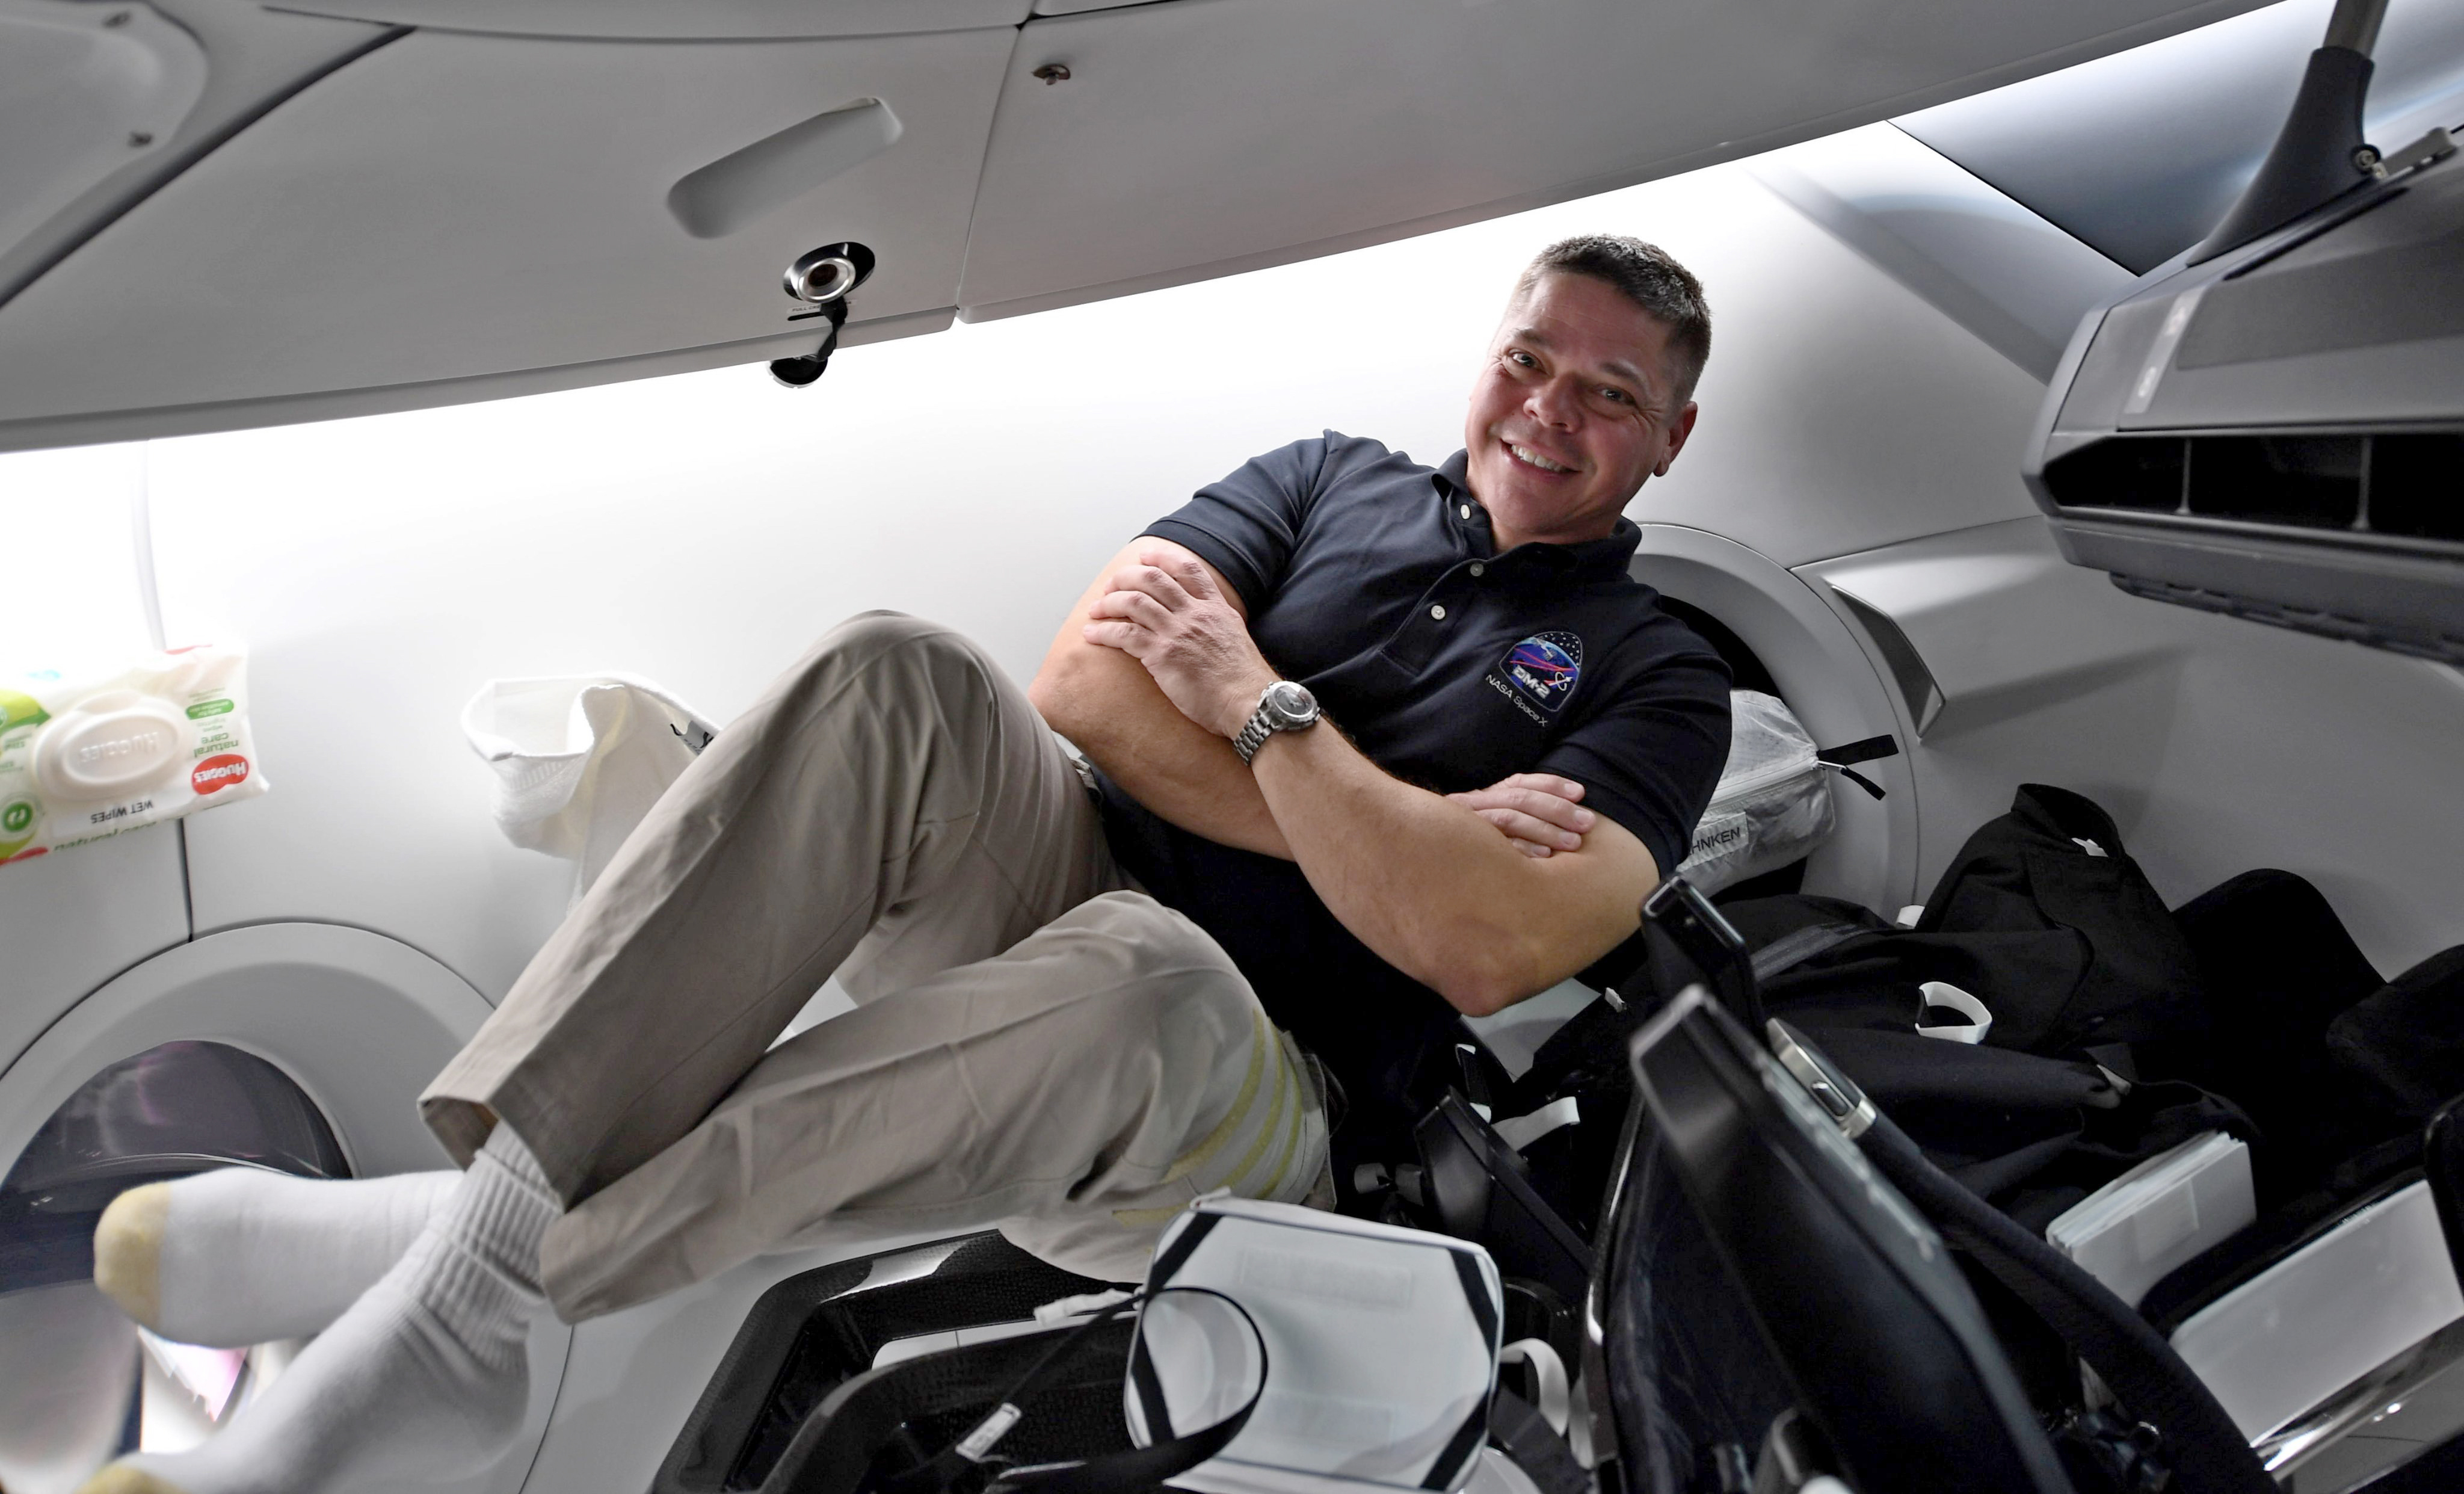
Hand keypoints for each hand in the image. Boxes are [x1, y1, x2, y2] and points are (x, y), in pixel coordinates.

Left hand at [1083, 549, 1278, 737]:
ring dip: (1109, 603)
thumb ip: (1216, 622)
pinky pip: (1124, 635)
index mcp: (1215, 608)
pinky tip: (1091, 634)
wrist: (1249, 703)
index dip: (1162, 558)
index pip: (1188, 569)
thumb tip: (1203, 621)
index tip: (1145, 556)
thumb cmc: (1243, 681)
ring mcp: (1178, 632)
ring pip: (1134, 602)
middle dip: (1125, 577)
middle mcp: (1195, 613)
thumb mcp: (1235, 637)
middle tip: (1111, 586)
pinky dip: (1103, 631)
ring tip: (1096, 610)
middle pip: (1153, 579)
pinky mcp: (1162, 655)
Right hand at [1449, 774, 1595, 857]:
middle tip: (1586, 823)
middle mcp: (1475, 804)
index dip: (1552, 785)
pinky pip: (1496, 848)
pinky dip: (1523, 850)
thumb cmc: (1475, 842)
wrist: (1427, 854)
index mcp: (1486, 795)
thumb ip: (1522, 809)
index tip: (1580, 793)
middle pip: (1520, 799)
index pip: (1521, 782)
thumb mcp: (1495, 818)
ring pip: (1509, 819)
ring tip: (1573, 842)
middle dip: (1557, 809)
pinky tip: (1545, 858)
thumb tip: (1571, 803)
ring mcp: (1468, 826)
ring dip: (1545, 830)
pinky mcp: (1464, 849)